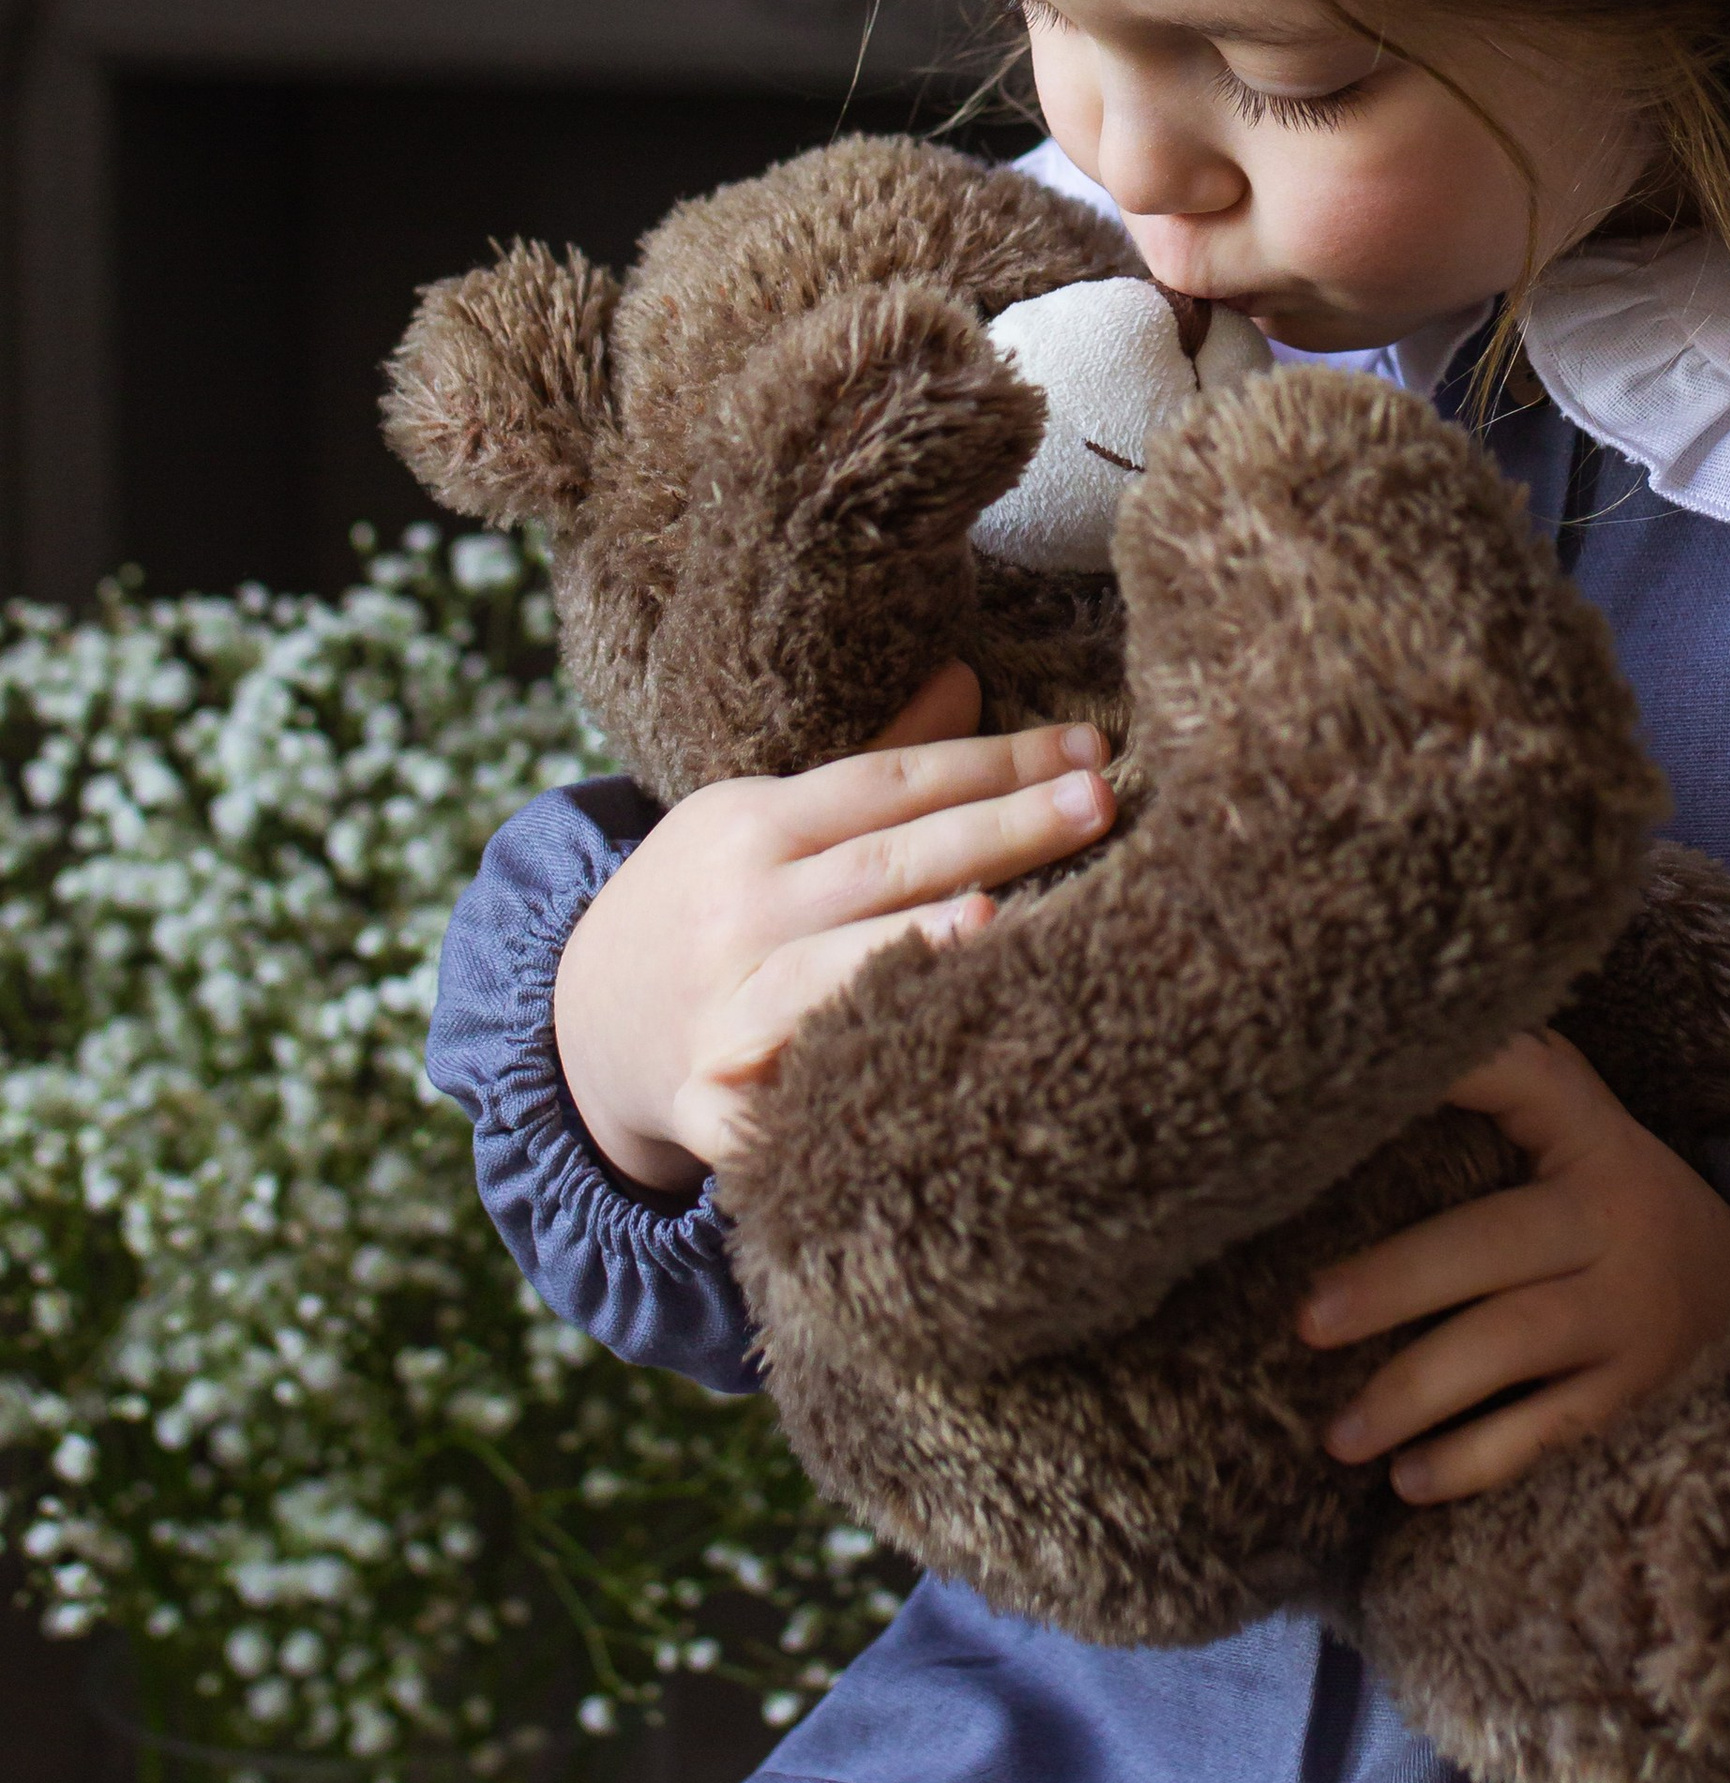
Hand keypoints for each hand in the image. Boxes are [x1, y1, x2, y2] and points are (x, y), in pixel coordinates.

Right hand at [552, 664, 1114, 1193]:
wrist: (577, 1025)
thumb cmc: (706, 907)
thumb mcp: (762, 819)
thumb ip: (873, 762)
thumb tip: (969, 677)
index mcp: (752, 823)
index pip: (891, 781)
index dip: (993, 760)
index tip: (1090, 748)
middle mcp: (737, 910)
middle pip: (886, 863)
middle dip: (999, 830)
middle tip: (1099, 805)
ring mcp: (721, 1009)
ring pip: (832, 972)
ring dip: (912, 946)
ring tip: (996, 921)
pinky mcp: (713, 1104)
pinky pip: (788, 1100)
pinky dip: (841, 1086)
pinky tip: (914, 1073)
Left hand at [1297, 1029, 1729, 1503]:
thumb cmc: (1631, 1205)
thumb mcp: (1595, 1133)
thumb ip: (1521, 1084)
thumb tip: (1405, 1030)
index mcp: (1593, 1145)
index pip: (1531, 1083)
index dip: (1470, 1068)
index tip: (1373, 1069)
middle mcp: (1611, 1227)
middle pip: (1490, 1246)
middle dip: (1395, 1282)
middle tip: (1305, 1319)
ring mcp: (1628, 1320)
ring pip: (1512, 1347)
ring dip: (1415, 1392)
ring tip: (1337, 1434)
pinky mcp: (1635, 1402)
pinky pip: (1548, 1434)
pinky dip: (1475, 1462)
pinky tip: (1408, 1481)